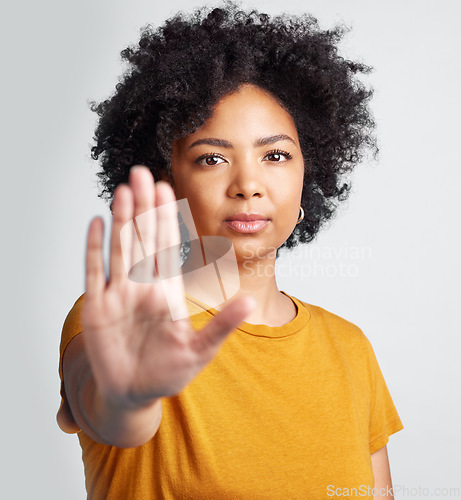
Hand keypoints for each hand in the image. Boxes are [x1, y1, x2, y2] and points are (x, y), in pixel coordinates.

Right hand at [81, 165, 254, 409]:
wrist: (134, 393)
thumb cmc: (168, 373)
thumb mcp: (200, 350)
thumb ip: (222, 325)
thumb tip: (248, 300)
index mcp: (168, 291)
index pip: (168, 246)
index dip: (167, 218)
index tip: (168, 189)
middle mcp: (142, 285)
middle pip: (142, 238)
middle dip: (143, 207)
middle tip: (142, 173)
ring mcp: (118, 293)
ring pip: (120, 247)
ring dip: (121, 219)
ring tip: (123, 190)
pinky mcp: (97, 307)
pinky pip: (94, 271)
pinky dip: (94, 248)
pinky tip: (97, 222)